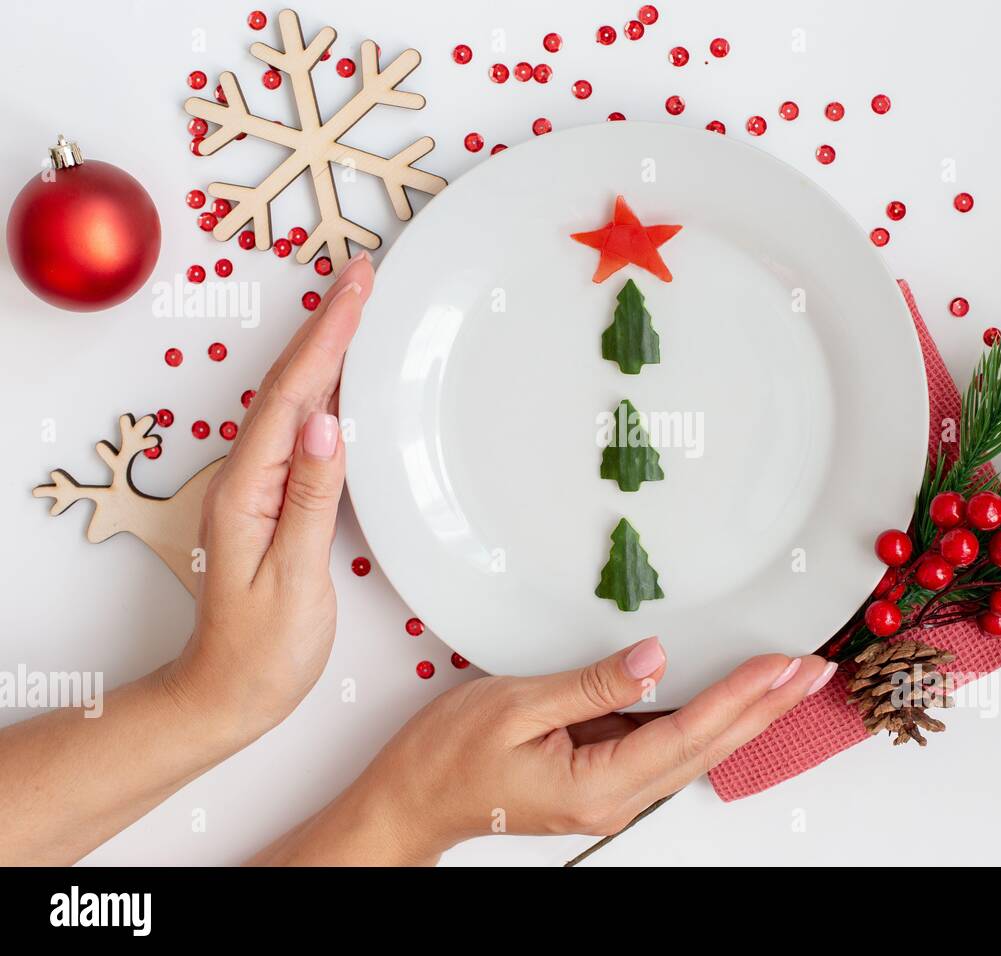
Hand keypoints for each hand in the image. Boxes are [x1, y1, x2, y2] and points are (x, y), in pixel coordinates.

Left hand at [166, 253, 374, 739]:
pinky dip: (326, 388)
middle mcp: (245, 475)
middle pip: (290, 383)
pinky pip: (301, 428)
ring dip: (326, 347)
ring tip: (358, 305)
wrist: (229, 691)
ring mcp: (258, 485)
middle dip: (328, 323)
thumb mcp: (292, 577)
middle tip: (364, 273)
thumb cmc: (263, 649)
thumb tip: (327, 425)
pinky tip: (345, 377)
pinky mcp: (274, 497)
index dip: (327, 336)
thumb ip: (308, 498)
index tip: (358, 287)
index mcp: (247, 488)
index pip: (292, 395)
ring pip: (294, 399)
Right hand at [253, 639, 836, 863]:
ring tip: (789, 679)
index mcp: (599, 784)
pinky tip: (729, 698)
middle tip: (814, 670)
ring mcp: (612, 792)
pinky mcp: (602, 777)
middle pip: (709, 747)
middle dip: (767, 707)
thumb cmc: (448, 758)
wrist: (411, 802)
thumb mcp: (516, 705)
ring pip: (696, 748)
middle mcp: (617, 797)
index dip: (741, 695)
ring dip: (745, 712)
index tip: (780, 662)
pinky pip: (667, 745)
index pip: (689, 732)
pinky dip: (706, 718)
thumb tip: (654, 660)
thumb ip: (591, 685)